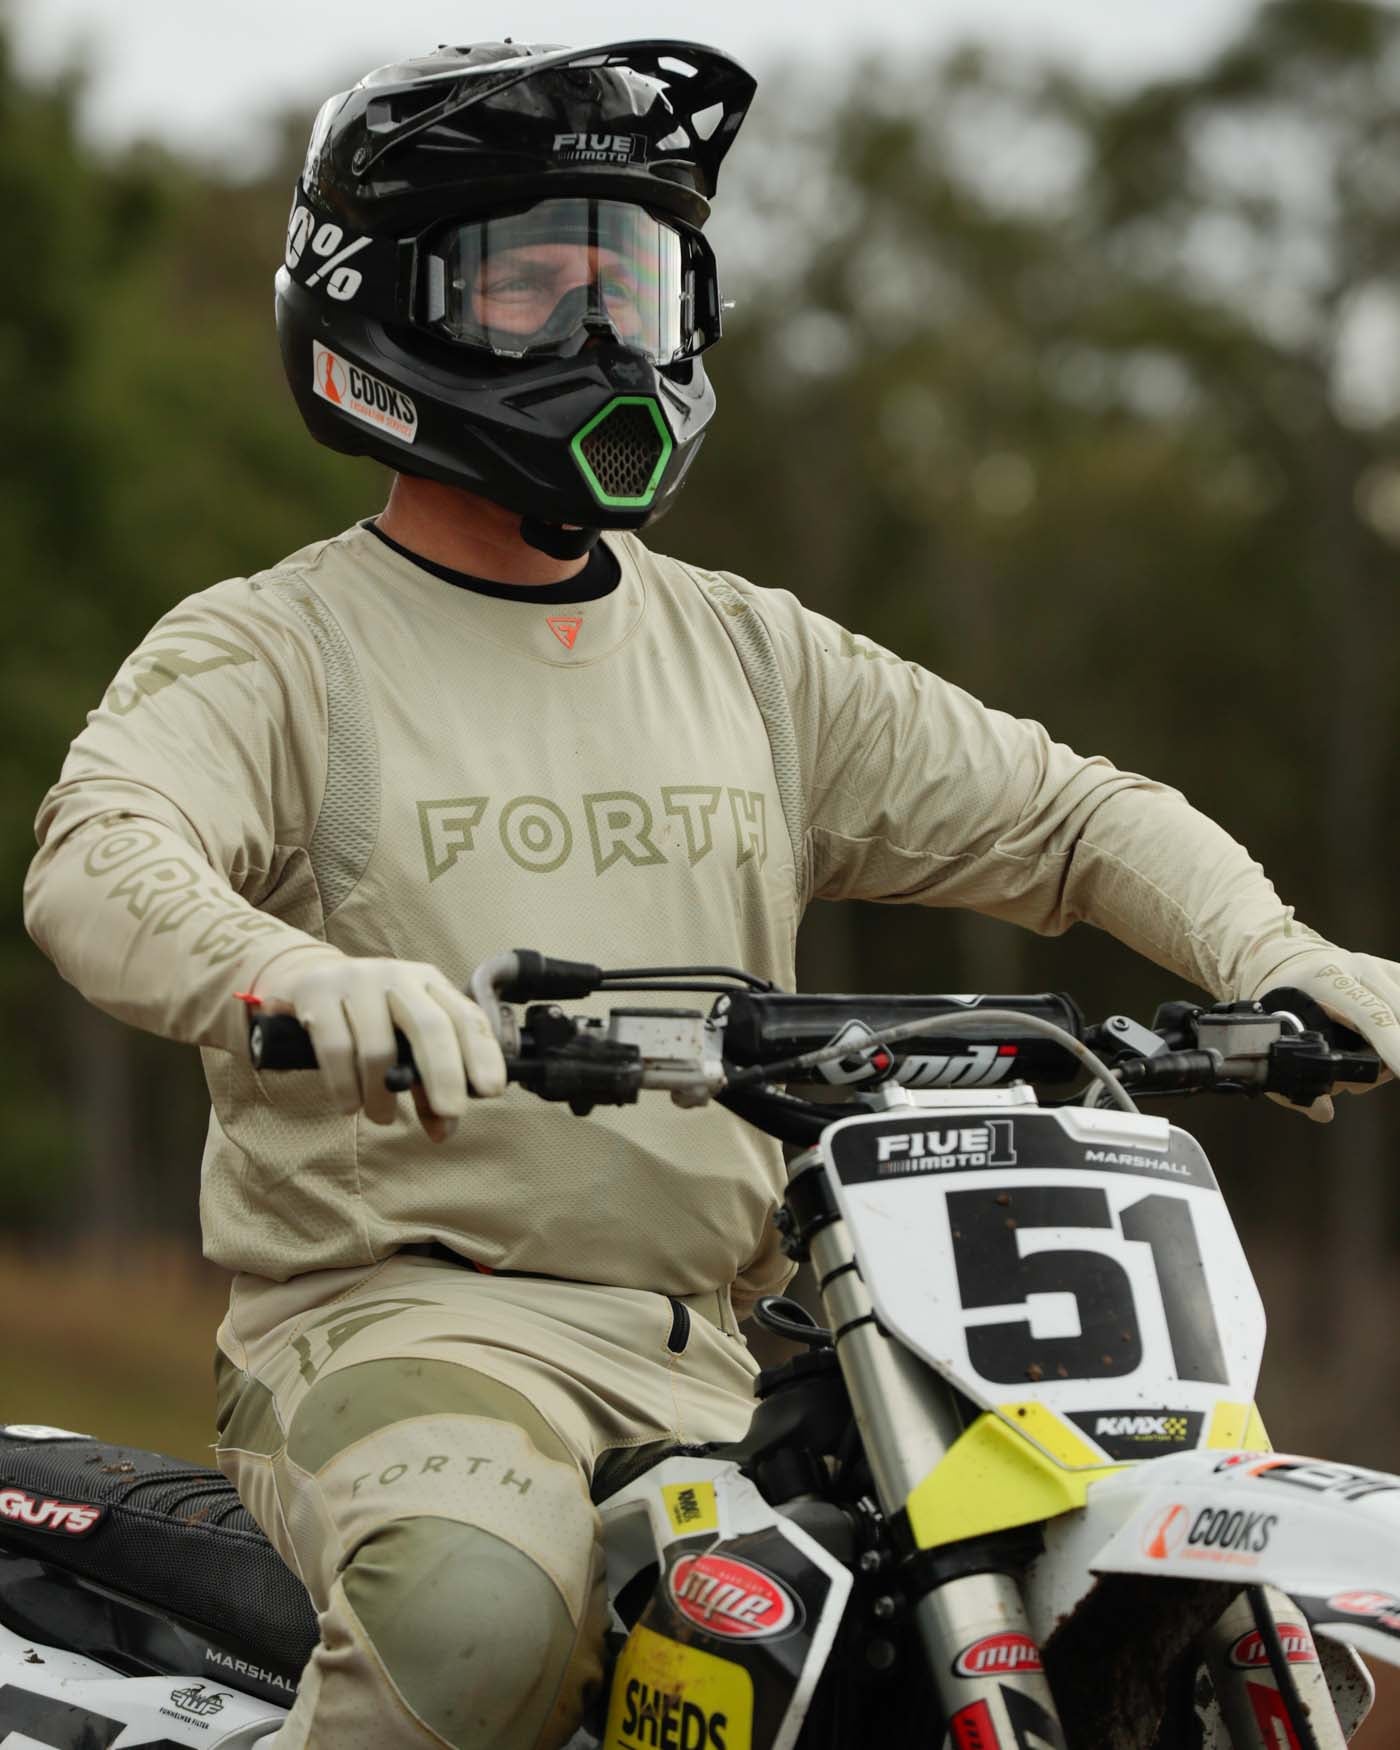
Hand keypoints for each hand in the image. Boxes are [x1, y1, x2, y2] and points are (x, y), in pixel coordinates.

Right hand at [253, 949, 506, 1139]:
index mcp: (429, 982)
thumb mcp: (404, 1041)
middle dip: (445, 1074)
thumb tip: (444, 1131)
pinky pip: (336, 1049)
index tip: (491, 1089)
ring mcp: (355, 981)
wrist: (308, 979)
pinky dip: (346, 1087)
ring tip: (382, 1117)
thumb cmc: (370, 1019)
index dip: (482, 1052)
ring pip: (379, 1047)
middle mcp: (397, 976)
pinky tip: (350, 1106)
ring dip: (383, 1095)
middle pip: (431, 1026)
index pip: (465, 1016)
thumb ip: (426, 1085)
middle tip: (451, 1112)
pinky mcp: (316, 993)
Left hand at [1250, 947, 1399, 1122]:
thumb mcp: (1276, 1034)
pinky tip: (1381, 1048)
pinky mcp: (1399, 976)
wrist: (1293, 964)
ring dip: (1394, 1051)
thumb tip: (1323, 1111)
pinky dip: (1396, 1039)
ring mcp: (1384, 971)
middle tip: (1355, 1084)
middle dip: (1386, 1062)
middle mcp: (1360, 969)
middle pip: (1397, 1022)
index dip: (1392, 1044)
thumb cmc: (1282, 1004)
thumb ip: (1292, 1079)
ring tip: (1361, 1063)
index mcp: (1326, 978)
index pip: (1370, 1015)